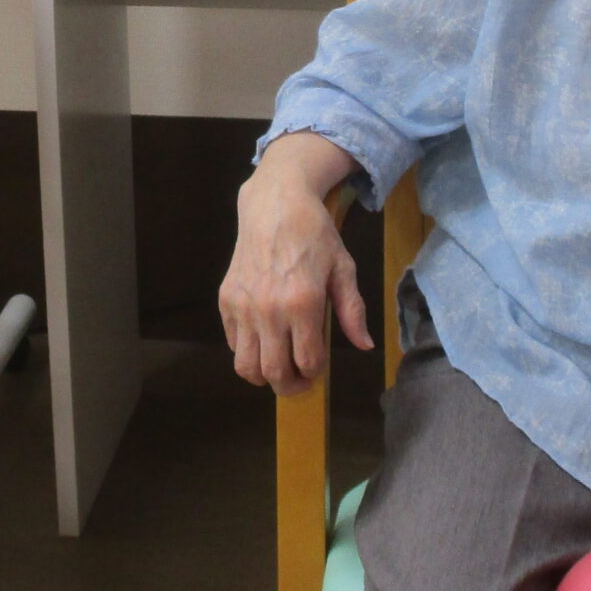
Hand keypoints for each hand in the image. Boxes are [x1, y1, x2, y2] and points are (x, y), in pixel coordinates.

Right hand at [220, 132, 370, 395]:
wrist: (275, 204)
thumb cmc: (315, 235)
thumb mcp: (343, 269)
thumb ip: (352, 311)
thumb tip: (365, 346)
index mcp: (303, 304)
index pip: (307, 362)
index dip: (315, 373)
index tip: (318, 368)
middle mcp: (269, 310)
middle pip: (274, 373)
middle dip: (290, 386)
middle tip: (300, 381)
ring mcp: (244, 307)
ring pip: (246, 367)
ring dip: (263, 376)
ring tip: (278, 368)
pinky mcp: (226, 300)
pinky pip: (233, 344)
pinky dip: (247, 352)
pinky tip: (263, 341)